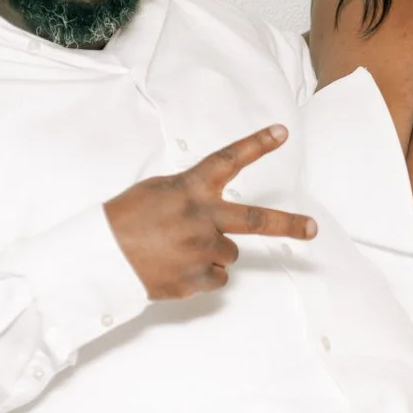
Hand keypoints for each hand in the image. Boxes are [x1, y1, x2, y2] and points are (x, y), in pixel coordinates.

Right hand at [104, 125, 317, 299]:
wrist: (100, 258)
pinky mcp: (196, 279)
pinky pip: (217, 278)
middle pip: (255, 221)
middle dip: (288, 224)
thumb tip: (210, 206)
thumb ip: (189, 193)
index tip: (281, 133)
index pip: (228, 160)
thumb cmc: (124, 220)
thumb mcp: (156, 191)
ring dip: (212, 253)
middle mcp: (201, 218)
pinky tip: (177, 268)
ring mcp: (201, 250)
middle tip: (312, 229)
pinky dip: (203, 276)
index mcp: (190, 189)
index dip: (257, 145)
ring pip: (229, 253)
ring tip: (178, 251)